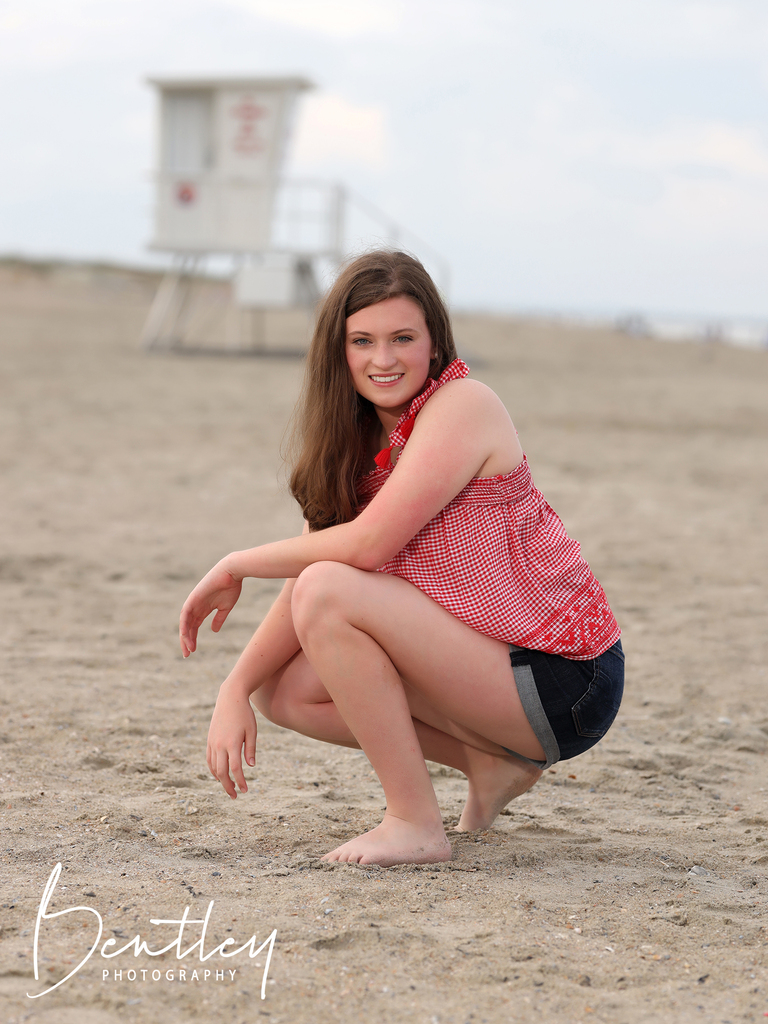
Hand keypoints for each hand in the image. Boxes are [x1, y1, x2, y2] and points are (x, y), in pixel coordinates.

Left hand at [180, 558, 242, 656]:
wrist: (232, 572)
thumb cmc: (231, 587)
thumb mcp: (225, 607)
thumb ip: (219, 619)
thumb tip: (214, 631)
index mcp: (203, 609)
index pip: (194, 627)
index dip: (192, 639)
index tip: (193, 651)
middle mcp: (196, 607)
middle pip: (187, 627)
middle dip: (187, 641)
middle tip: (187, 655)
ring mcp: (193, 602)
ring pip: (184, 623)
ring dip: (185, 636)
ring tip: (188, 649)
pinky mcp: (193, 598)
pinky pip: (185, 615)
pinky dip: (184, 626)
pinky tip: (185, 636)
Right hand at [206, 684, 256, 798]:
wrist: (230, 698)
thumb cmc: (245, 714)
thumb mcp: (252, 731)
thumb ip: (250, 750)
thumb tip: (250, 767)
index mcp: (232, 744)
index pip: (235, 769)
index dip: (240, 782)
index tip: (245, 790)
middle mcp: (220, 745)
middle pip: (222, 772)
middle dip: (228, 786)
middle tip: (235, 796)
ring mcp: (213, 743)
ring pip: (214, 767)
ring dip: (220, 779)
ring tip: (228, 787)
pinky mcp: (209, 740)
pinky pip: (209, 759)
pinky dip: (213, 769)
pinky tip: (219, 775)